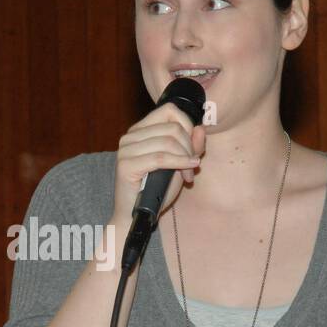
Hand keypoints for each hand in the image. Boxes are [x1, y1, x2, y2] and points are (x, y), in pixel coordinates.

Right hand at [110, 101, 205, 225]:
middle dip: (189, 148)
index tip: (192, 147)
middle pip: (173, 128)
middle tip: (192, 167)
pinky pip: (161, 158)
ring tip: (187, 176)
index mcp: (140, 130)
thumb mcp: (179, 163)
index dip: (188, 126)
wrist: (137, 215)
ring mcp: (126, 149)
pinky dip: (179, 164)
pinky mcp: (126, 164)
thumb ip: (190, 146)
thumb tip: (200, 128)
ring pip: (169, 141)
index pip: (169, 110)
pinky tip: (187, 174)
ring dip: (185, 159)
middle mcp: (130, 136)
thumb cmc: (156, 190)